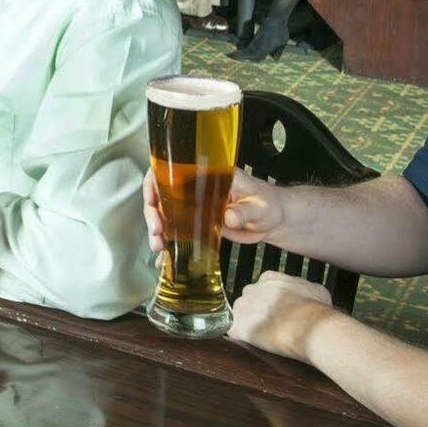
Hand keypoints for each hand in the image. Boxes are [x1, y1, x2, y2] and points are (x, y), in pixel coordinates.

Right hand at [141, 165, 283, 255]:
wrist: (275, 220)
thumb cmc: (270, 204)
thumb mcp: (260, 205)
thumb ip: (245, 209)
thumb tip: (229, 216)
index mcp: (208, 174)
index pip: (173, 169)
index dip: (156, 181)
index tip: (152, 199)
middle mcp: (197, 188)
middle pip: (163, 194)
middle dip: (154, 213)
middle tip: (157, 231)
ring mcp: (196, 207)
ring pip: (167, 215)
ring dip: (158, 231)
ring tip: (158, 247)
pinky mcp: (198, 225)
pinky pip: (178, 232)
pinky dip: (169, 244)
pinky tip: (163, 257)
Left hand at [228, 270, 336, 361]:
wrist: (310, 328)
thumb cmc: (317, 311)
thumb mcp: (316, 290)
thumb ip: (303, 288)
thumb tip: (307, 294)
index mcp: (269, 278)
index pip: (262, 288)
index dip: (269, 301)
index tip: (276, 311)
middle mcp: (252, 289)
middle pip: (248, 300)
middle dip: (256, 311)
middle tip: (270, 325)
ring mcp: (242, 307)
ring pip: (239, 314)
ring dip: (248, 324)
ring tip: (264, 337)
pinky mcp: (237, 326)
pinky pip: (232, 331)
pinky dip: (240, 337)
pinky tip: (251, 343)